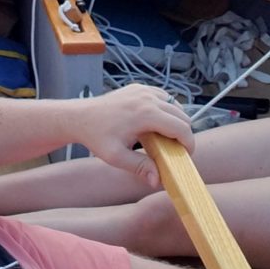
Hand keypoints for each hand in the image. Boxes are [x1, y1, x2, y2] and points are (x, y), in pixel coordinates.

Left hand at [72, 84, 192, 188]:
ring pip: (175, 104)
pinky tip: (156, 123)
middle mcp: (148, 98)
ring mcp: (144, 90)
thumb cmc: (96, 137)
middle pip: (182, 115)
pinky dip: (166, 109)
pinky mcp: (139, 87)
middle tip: (176, 150)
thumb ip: (140, 167)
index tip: (186, 156)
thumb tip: (157, 180)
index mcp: (146, 114)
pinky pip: (163, 97)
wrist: (80, 117)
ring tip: (166, 138)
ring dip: (176, 120)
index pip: (181, 127)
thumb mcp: (116, 157)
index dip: (189, 143)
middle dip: (184, 133)